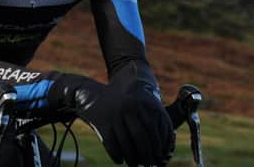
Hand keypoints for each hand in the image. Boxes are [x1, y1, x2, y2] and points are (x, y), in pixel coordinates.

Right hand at [49, 66, 174, 165]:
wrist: (90, 95)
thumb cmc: (117, 105)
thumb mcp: (133, 106)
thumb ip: (147, 120)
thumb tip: (163, 146)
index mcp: (138, 103)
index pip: (152, 127)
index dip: (157, 144)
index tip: (160, 156)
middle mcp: (127, 108)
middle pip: (140, 137)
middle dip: (146, 154)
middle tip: (150, 165)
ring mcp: (114, 116)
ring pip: (125, 143)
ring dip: (132, 159)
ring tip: (135, 166)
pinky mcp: (101, 124)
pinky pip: (112, 145)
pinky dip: (117, 156)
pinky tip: (120, 160)